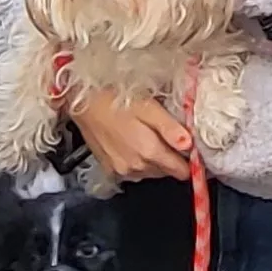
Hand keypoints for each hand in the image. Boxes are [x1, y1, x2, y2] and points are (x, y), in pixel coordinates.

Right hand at [68, 92, 190, 182]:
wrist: (80, 101)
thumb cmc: (114, 98)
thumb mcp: (147, 106)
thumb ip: (169, 128)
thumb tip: (189, 145)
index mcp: (148, 152)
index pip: (181, 171)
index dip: (189, 160)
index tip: (191, 148)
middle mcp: (136, 167)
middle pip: (167, 172)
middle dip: (172, 157)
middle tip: (167, 133)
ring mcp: (121, 171)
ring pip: (151, 172)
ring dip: (155, 159)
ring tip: (148, 135)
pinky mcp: (110, 170)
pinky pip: (134, 172)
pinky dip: (138, 161)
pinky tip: (133, 143)